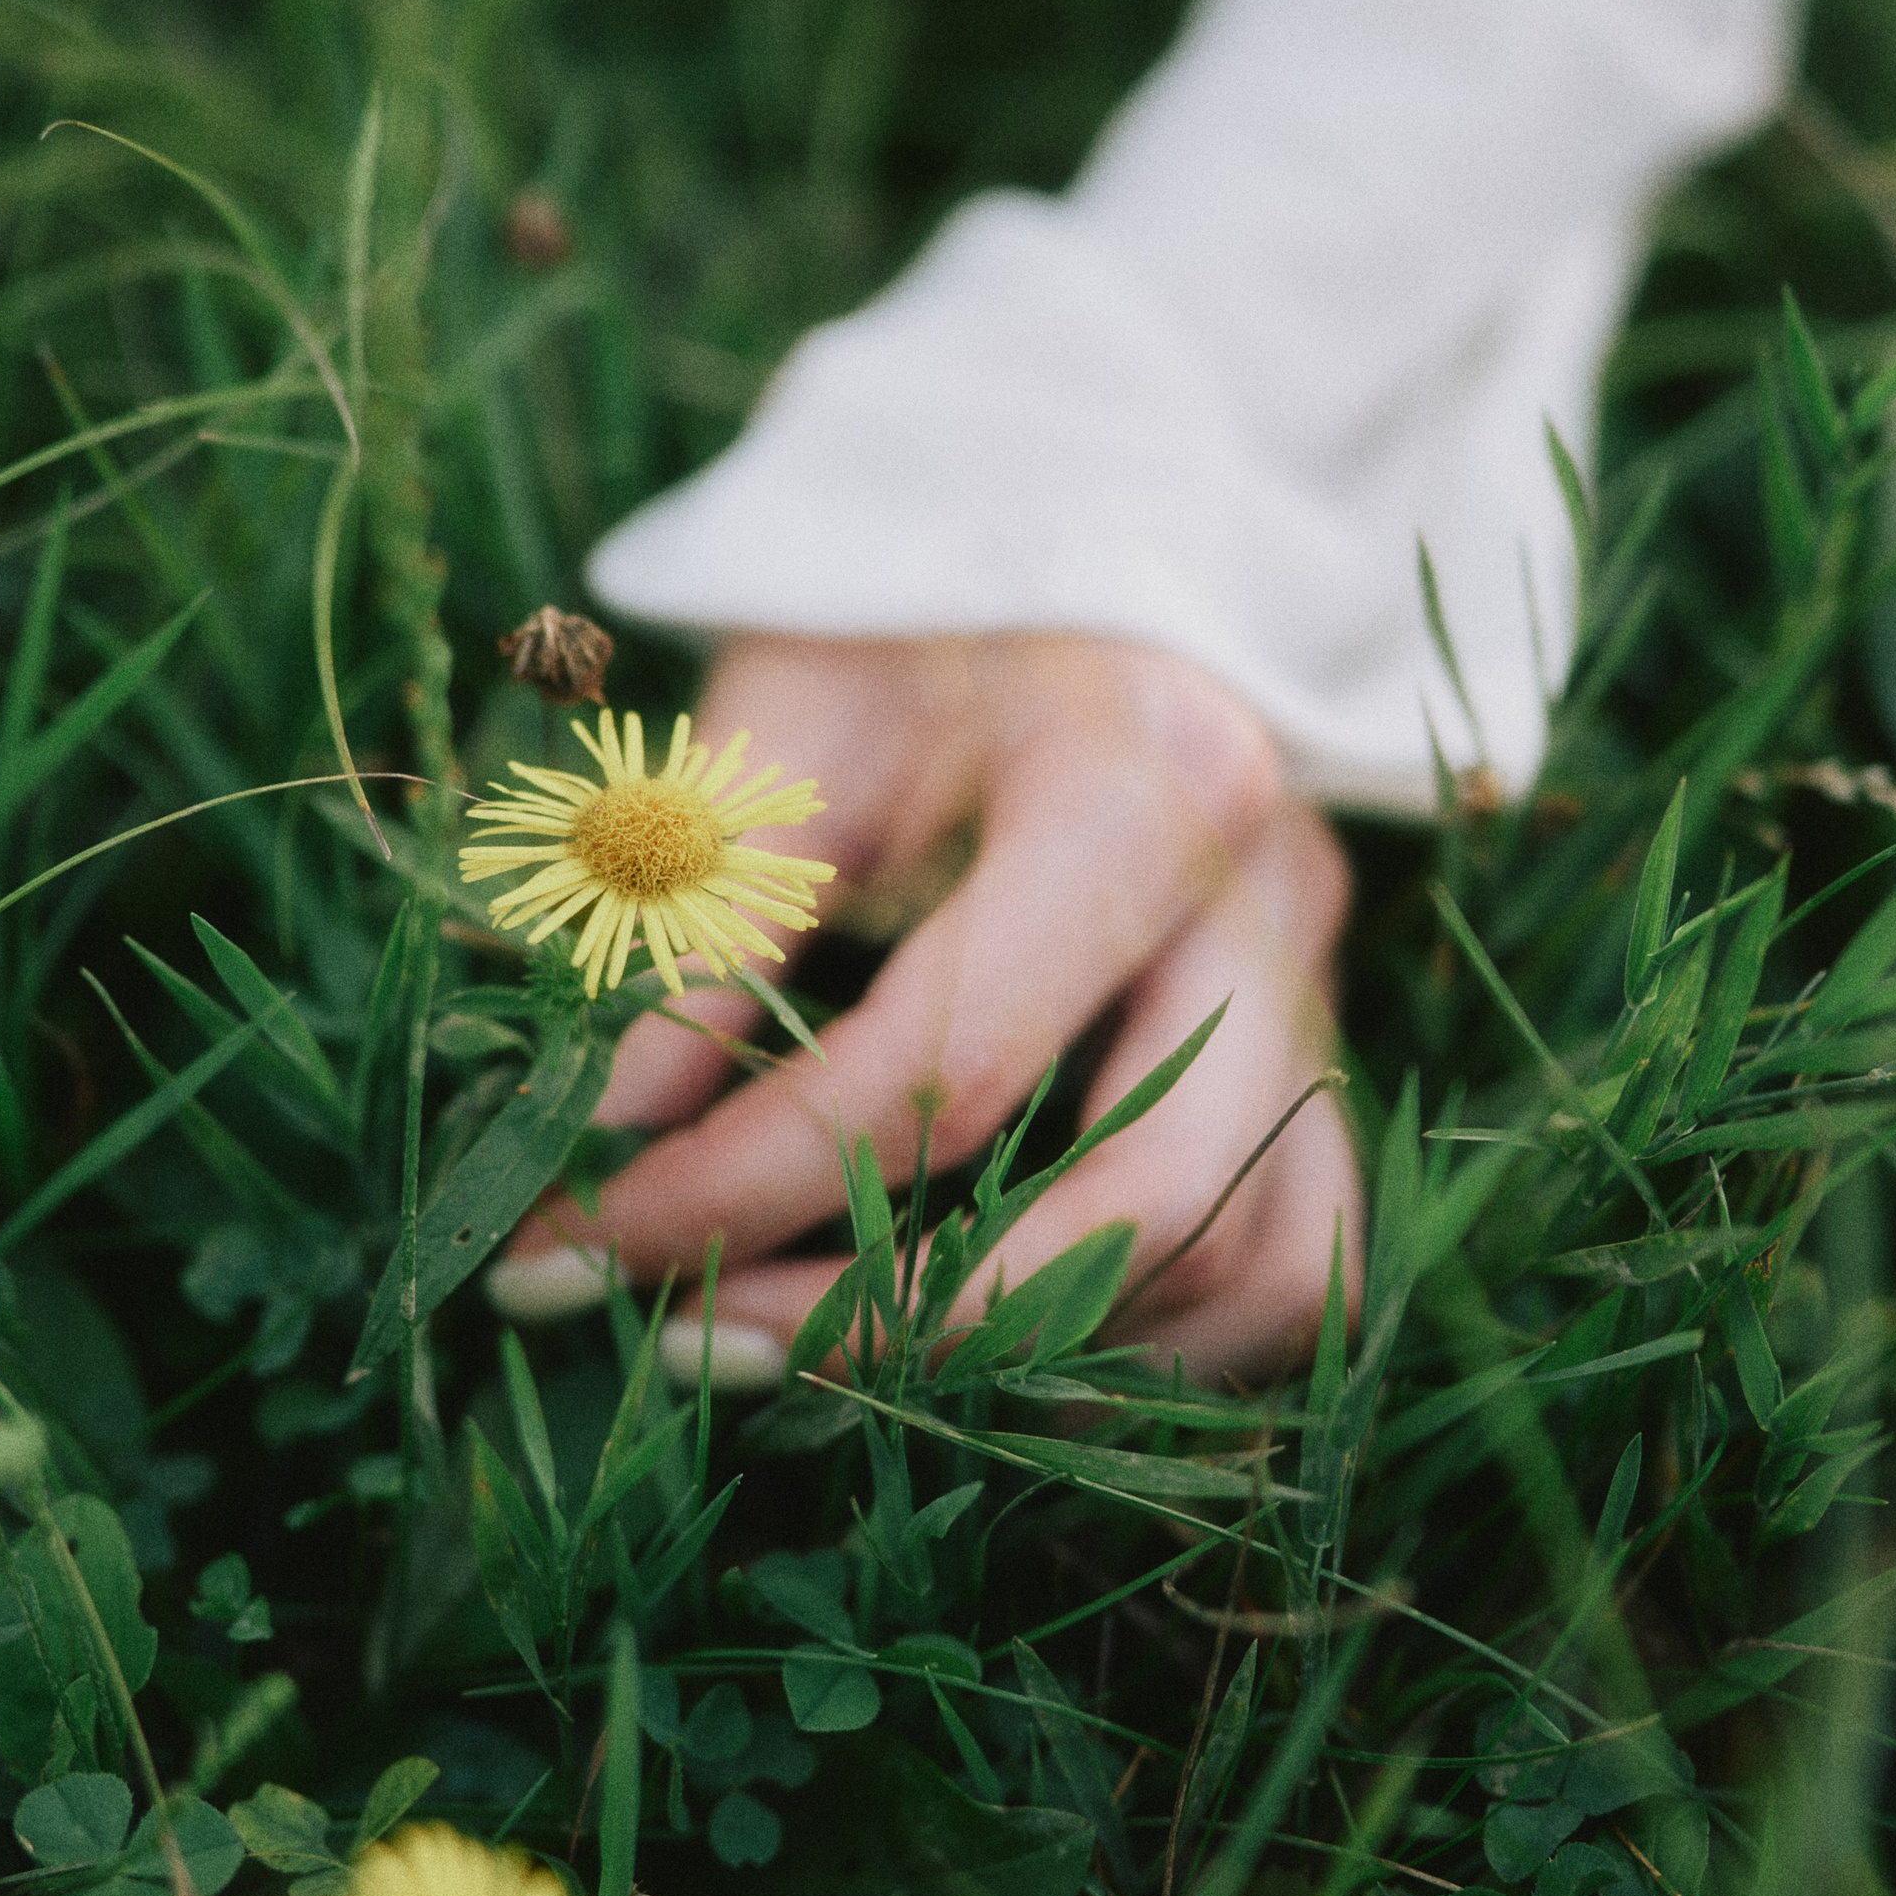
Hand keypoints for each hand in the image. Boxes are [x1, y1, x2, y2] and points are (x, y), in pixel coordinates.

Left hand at [490, 631, 1360, 1384]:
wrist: (1070, 537)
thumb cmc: (911, 619)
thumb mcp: (780, 730)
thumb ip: (697, 931)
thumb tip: (596, 1147)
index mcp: (1141, 790)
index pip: (944, 1064)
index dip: (739, 1188)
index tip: (571, 1252)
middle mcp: (1274, 908)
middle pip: (1146, 1204)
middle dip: (908, 1319)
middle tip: (705, 1343)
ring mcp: (1323, 993)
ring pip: (1253, 1269)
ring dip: (1043, 1357)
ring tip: (826, 1358)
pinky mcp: (1321, 1060)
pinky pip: (1294, 1270)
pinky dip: (1151, 1347)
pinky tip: (987, 1343)